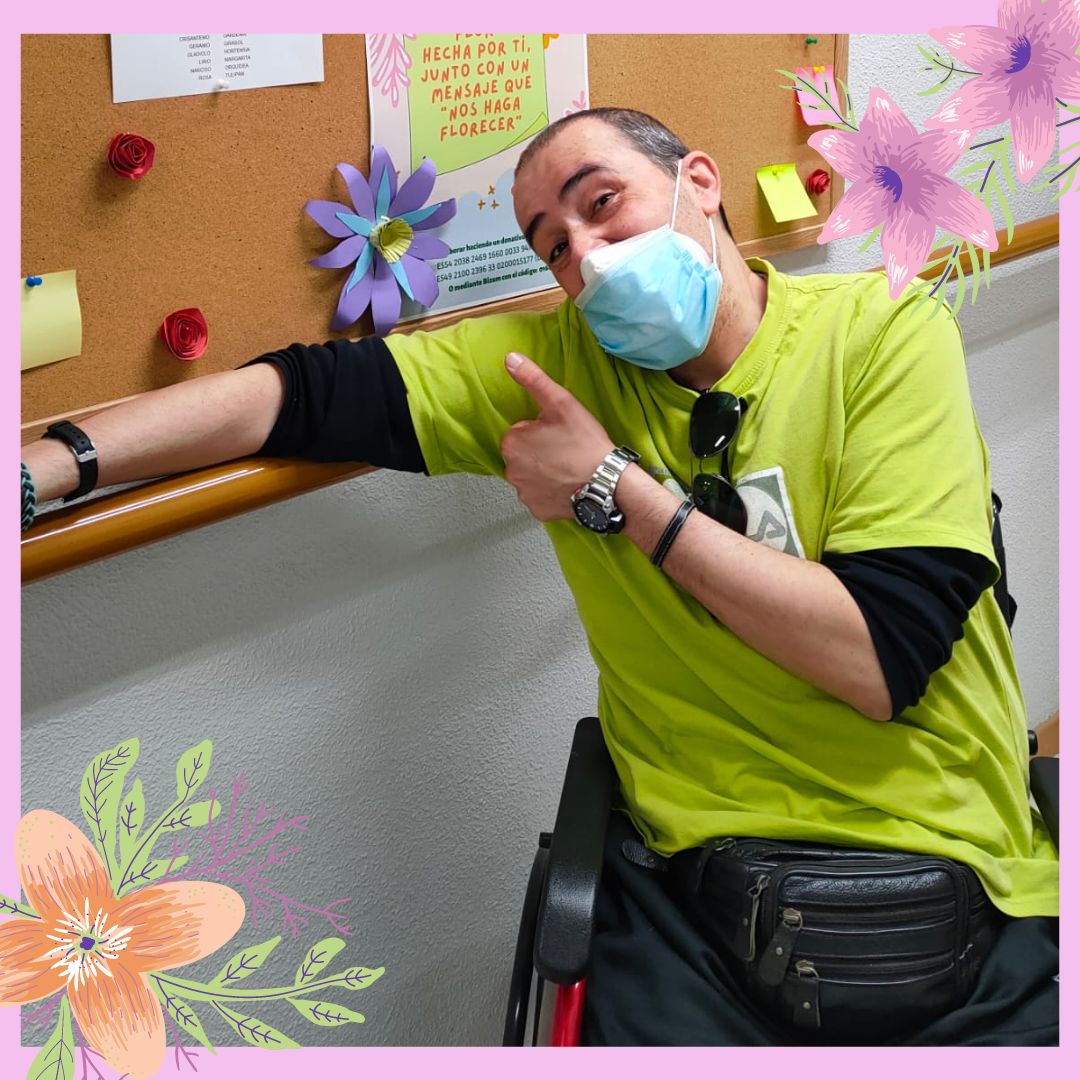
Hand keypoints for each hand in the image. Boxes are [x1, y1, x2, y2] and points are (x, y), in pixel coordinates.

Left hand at [500, 352, 615, 521]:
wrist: (606, 482)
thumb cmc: (584, 443)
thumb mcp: (560, 402)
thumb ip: (533, 379)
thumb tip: (510, 359)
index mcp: (512, 443)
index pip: (520, 432)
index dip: (541, 430)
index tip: (559, 433)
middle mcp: (511, 470)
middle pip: (523, 455)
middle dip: (539, 452)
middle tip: (566, 450)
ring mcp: (524, 493)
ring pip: (531, 476)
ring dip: (544, 472)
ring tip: (569, 467)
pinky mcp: (537, 510)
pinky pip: (540, 497)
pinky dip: (551, 492)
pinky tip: (567, 485)